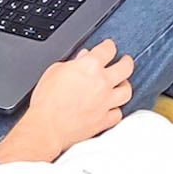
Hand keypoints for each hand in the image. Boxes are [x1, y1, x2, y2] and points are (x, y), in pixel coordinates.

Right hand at [12, 40, 133, 159]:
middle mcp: (102, 82)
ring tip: (121, 84)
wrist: (46, 127)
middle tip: (125, 61)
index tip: (108, 47)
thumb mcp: (54, 71)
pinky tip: (112, 107)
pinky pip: (118, 113)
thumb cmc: (46, 101)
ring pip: (126, 91)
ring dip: (125, 86)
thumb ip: (72, 62)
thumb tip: (82, 58)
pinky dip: (116, 109)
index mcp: (90, 66)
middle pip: (126, 67)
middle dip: (126, 61)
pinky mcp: (104, 120)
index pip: (108, 49)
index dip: (109, 46)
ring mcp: (105, 102)